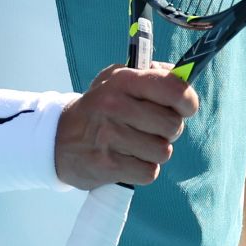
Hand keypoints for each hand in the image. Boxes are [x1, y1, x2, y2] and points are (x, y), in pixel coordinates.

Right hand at [54, 62, 199, 188]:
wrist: (57, 139)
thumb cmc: (99, 107)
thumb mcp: (119, 79)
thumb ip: (153, 74)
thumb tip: (185, 76)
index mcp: (124, 80)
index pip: (173, 89)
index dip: (188, 101)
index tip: (186, 108)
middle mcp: (115, 106)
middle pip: (173, 125)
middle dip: (169, 130)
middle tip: (152, 128)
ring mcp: (110, 136)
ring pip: (163, 151)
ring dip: (155, 151)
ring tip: (136, 144)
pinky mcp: (107, 165)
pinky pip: (149, 172)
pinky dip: (143, 169)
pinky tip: (128, 159)